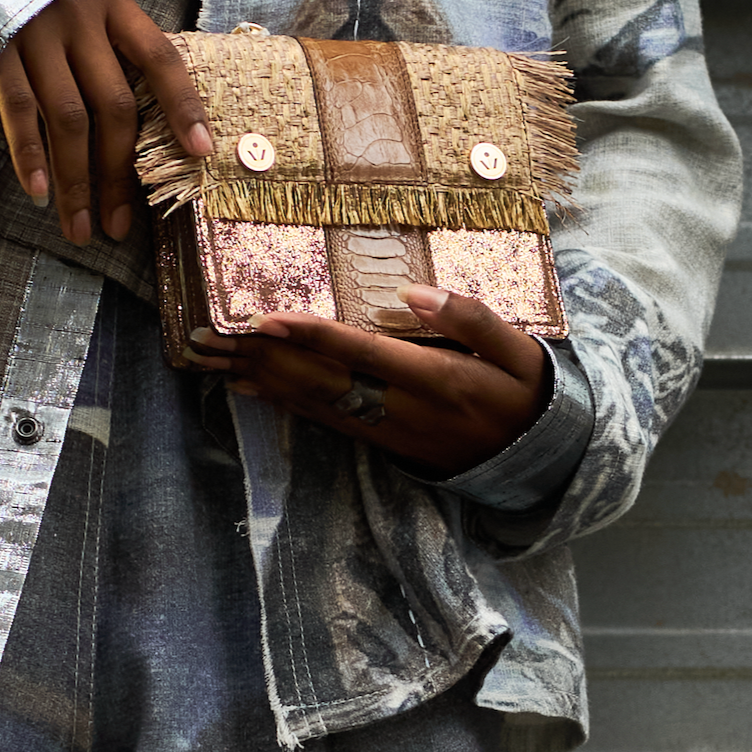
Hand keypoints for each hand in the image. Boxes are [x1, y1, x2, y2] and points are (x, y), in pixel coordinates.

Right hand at [0, 0, 212, 244]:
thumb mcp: (98, 2)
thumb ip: (120, 50)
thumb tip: (156, 121)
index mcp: (117, 7)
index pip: (161, 60)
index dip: (184, 106)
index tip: (201, 152)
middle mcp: (81, 21)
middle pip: (113, 106)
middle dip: (119, 173)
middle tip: (119, 225)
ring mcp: (38, 35)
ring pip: (66, 118)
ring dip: (76, 179)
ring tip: (81, 226)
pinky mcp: (0, 48)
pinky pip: (18, 108)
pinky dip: (29, 153)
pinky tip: (40, 190)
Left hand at [185, 284, 550, 477]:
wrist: (540, 458)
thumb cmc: (527, 389)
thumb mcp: (520, 349)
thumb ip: (470, 318)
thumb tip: (412, 292)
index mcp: (438, 379)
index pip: (362, 352)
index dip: (312, 335)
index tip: (265, 318)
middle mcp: (403, 409)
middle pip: (322, 380)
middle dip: (264, 357)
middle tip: (211, 335)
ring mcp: (389, 431)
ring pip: (315, 403)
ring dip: (261, 379)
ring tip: (212, 356)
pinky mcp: (383, 444)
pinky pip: (325, 421)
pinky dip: (284, 402)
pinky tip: (250, 386)